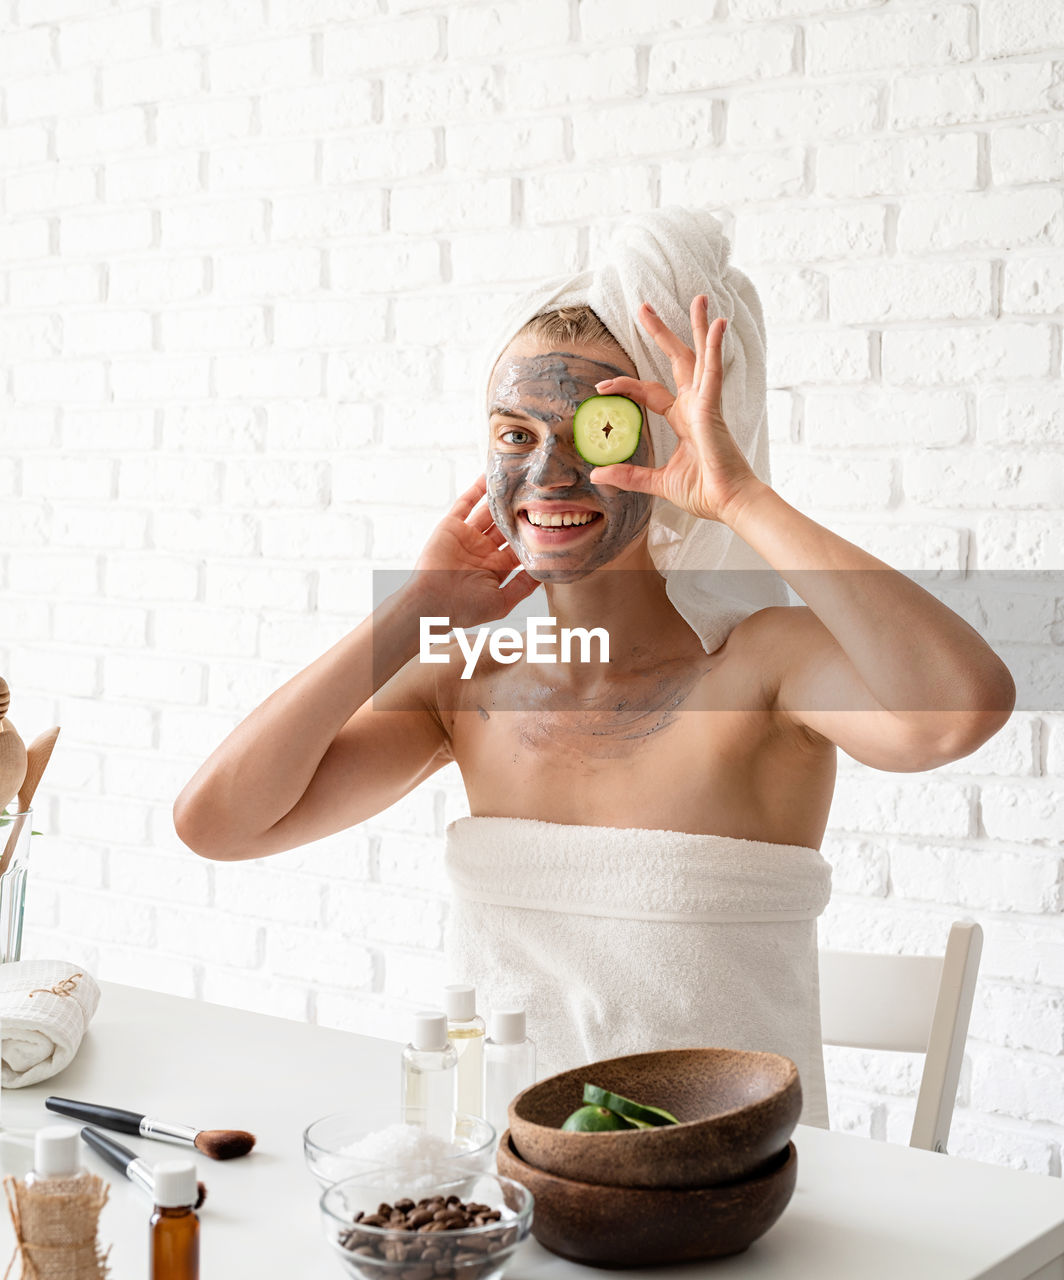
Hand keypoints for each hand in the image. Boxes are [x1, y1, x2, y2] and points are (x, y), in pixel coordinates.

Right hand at [408, 474, 538, 629]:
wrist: (432, 603)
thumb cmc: (465, 608)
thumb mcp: (502, 602)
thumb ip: (523, 587)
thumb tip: (546, 573)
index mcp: (495, 568)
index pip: (518, 547)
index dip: (532, 535)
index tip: (550, 519)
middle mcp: (482, 550)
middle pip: (506, 527)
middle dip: (519, 513)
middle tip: (537, 495)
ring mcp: (467, 537)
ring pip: (488, 512)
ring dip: (501, 498)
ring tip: (517, 480)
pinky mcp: (451, 526)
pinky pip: (465, 503)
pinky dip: (476, 489)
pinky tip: (489, 475)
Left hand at [588, 296, 766, 525]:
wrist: (729, 503)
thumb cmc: (704, 492)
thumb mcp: (657, 482)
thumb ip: (629, 475)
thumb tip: (597, 474)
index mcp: (684, 419)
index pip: (650, 391)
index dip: (625, 386)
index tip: (601, 387)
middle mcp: (696, 406)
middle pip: (677, 360)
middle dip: (662, 333)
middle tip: (644, 308)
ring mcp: (706, 404)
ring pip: (700, 356)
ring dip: (697, 326)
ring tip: (698, 298)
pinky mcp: (714, 408)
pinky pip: (714, 371)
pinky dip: (714, 348)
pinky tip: (717, 323)